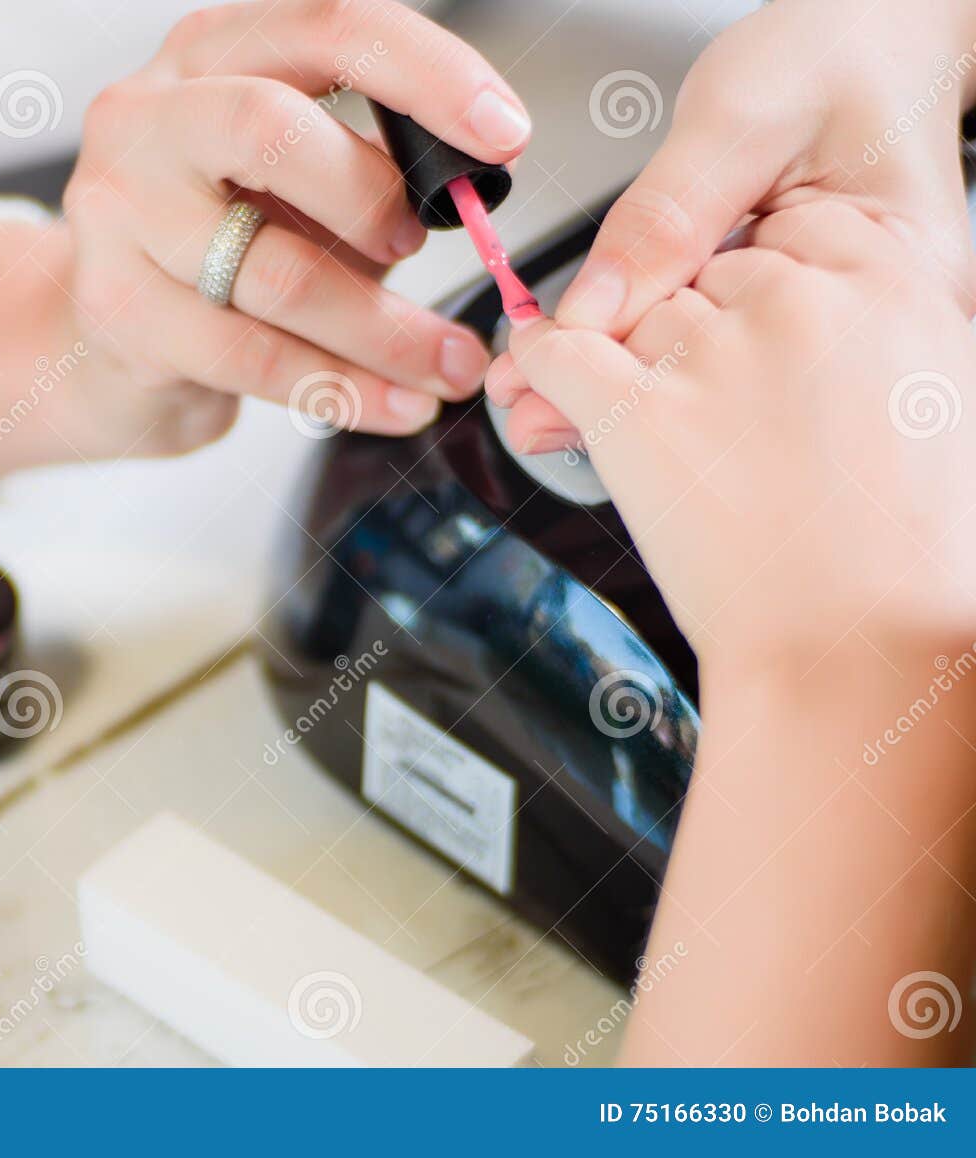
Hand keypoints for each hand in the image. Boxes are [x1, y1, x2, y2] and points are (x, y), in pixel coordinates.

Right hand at [54, 0, 529, 456]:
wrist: (101, 340)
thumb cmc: (213, 247)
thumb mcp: (292, 183)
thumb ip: (363, 169)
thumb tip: (471, 200)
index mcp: (214, 55)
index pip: (326, 27)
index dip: (426, 75)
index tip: (503, 134)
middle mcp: (151, 117)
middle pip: (270, 130)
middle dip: (374, 199)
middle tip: (421, 250)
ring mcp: (120, 213)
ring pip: (273, 270)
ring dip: (385, 332)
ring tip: (448, 365)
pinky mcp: (117, 310)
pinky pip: (251, 356)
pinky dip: (343, 389)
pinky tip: (396, 406)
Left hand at [497, 0, 975, 451]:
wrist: (865, 34)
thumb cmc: (832, 59)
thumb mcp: (741, 124)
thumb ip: (668, 216)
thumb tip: (593, 312)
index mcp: (891, 279)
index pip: (741, 350)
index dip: (629, 371)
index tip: (542, 384)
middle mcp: (860, 319)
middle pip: (718, 376)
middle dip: (612, 396)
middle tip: (520, 404)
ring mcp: (822, 323)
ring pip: (703, 369)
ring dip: (613, 384)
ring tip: (531, 401)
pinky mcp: (780, 312)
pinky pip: (701, 343)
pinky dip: (635, 352)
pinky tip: (575, 376)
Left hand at [507, 202, 975, 673]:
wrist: (860, 646)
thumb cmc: (909, 550)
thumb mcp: (937, 399)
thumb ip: (879, 329)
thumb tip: (842, 317)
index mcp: (893, 282)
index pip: (793, 227)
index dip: (765, 272)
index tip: (758, 312)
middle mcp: (797, 301)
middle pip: (707, 271)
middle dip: (703, 326)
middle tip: (723, 404)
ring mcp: (711, 354)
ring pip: (637, 314)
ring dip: (638, 362)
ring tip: (681, 440)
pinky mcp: (636, 412)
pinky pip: (559, 351)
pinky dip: (536, 361)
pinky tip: (534, 372)